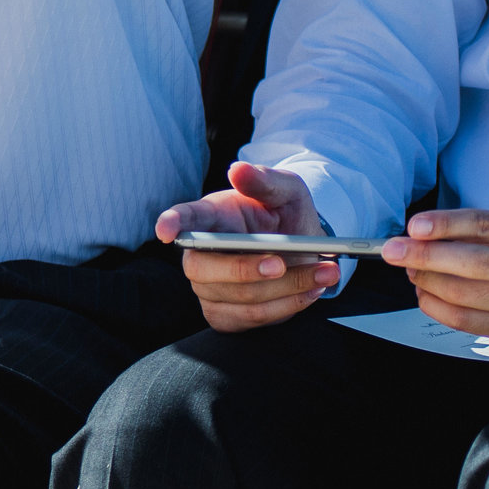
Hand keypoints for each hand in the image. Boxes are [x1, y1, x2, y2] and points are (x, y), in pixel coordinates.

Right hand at [156, 161, 342, 332]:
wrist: (306, 252)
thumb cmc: (288, 216)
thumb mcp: (287, 190)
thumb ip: (265, 179)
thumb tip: (238, 170)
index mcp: (211, 216)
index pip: (184, 219)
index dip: (171, 223)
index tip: (165, 231)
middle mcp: (202, 254)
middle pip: (205, 269)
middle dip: (245, 270)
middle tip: (282, 262)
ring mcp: (209, 288)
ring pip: (239, 297)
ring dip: (285, 289)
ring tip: (323, 274)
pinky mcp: (225, 315)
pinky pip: (251, 319)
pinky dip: (285, 307)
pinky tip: (308, 292)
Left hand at [381, 209, 488, 354]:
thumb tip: (439, 235)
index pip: (483, 225)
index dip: (442, 225)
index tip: (412, 225)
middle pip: (467, 264)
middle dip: (421, 257)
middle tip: (391, 249)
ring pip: (464, 297)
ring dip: (426, 284)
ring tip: (409, 271)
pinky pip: (473, 324)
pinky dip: (443, 310)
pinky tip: (427, 297)